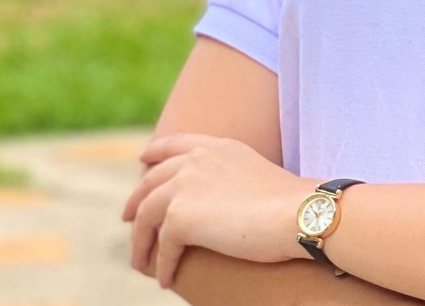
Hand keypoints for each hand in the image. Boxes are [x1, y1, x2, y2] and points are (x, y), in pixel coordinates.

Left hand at [120, 132, 313, 288]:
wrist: (296, 213)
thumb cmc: (289, 203)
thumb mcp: (254, 173)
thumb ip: (229, 176)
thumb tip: (218, 201)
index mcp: (214, 147)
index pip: (173, 144)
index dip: (153, 153)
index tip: (142, 160)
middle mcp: (194, 160)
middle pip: (150, 182)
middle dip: (135, 201)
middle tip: (128, 218)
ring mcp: (183, 186)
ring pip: (146, 217)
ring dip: (141, 243)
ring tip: (141, 262)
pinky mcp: (179, 217)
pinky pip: (162, 247)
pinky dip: (162, 266)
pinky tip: (165, 279)